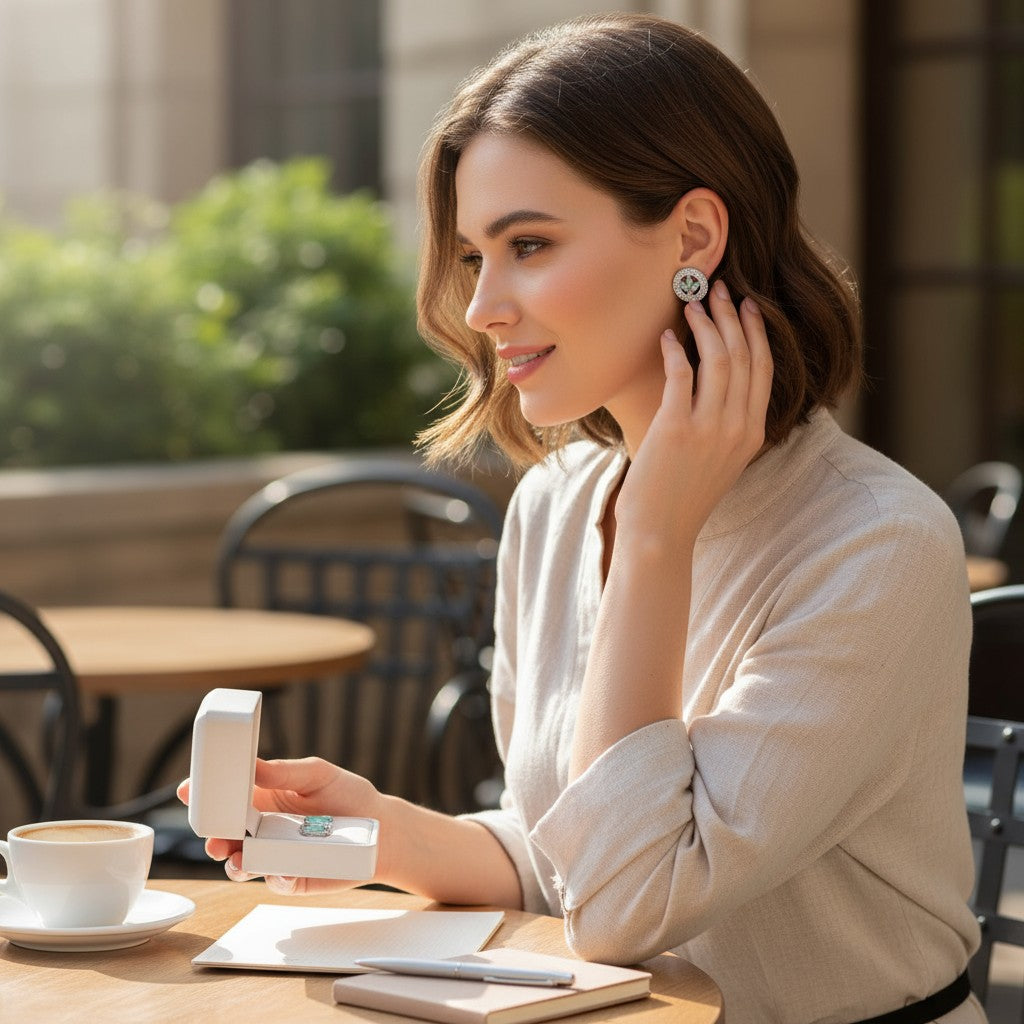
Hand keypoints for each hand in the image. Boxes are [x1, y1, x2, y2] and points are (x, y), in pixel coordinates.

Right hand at [176, 756, 383, 894]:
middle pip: (225, 832)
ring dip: (232, 863)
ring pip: (240, 863)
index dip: (205, 794)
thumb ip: (286, 772)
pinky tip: (281, 872)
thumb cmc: (349, 796)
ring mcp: (274, 854)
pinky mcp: (291, 877)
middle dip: (211, 835)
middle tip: (213, 836)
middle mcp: (263, 827)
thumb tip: (255, 766)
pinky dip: (274, 878)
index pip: (228, 795)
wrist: (382, 829)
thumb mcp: (318, 774)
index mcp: (265, 796)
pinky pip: (273, 882)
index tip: (188, 791)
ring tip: (236, 858)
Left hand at [616, 280, 772, 547]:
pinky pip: (682, 375)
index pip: (764, 369)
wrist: (659, 534)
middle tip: (717, 290)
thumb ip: (725, 426)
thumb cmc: (680, 498)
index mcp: (752, 433)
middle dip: (732, 316)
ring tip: (691, 304)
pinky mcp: (677, 429)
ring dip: (705, 325)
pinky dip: (676, 350)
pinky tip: (667, 337)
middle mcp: (738, 427)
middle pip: (745, 355)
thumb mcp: (718, 461)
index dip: (757, 332)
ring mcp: (710, 428)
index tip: (747, 306)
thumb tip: (711, 384)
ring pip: (719, 359)